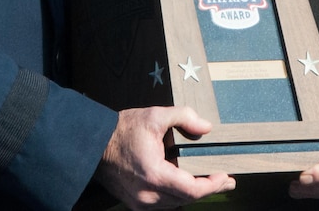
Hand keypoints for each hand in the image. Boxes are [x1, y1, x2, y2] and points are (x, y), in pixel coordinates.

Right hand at [95, 106, 233, 208]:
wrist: (92, 144)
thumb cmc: (122, 130)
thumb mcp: (154, 116)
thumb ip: (183, 117)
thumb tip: (206, 127)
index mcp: (155, 175)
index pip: (192, 190)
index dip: (212, 186)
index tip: (226, 177)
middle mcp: (148, 194)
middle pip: (187, 199)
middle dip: (208, 189)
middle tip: (225, 180)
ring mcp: (140, 202)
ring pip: (175, 204)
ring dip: (192, 194)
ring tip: (208, 182)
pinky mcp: (134, 203)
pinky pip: (163, 204)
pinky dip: (176, 196)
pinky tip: (185, 186)